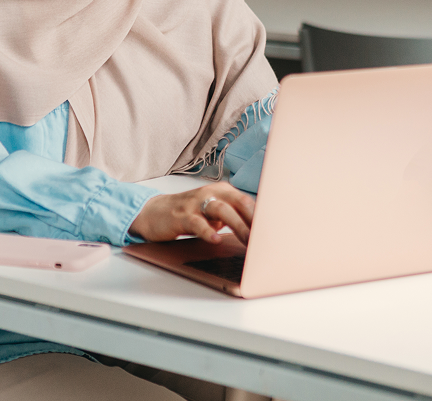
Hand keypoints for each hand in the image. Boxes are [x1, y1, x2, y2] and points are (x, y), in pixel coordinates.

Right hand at [129, 182, 254, 245]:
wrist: (155, 213)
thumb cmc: (190, 214)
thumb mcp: (214, 214)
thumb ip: (234, 218)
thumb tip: (260, 234)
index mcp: (222, 191)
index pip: (248, 201)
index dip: (262, 216)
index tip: (275, 231)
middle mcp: (211, 193)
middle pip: (238, 203)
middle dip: (254, 220)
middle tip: (266, 238)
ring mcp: (196, 203)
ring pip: (221, 210)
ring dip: (237, 225)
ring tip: (248, 241)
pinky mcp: (181, 215)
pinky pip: (197, 222)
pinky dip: (207, 231)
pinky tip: (216, 240)